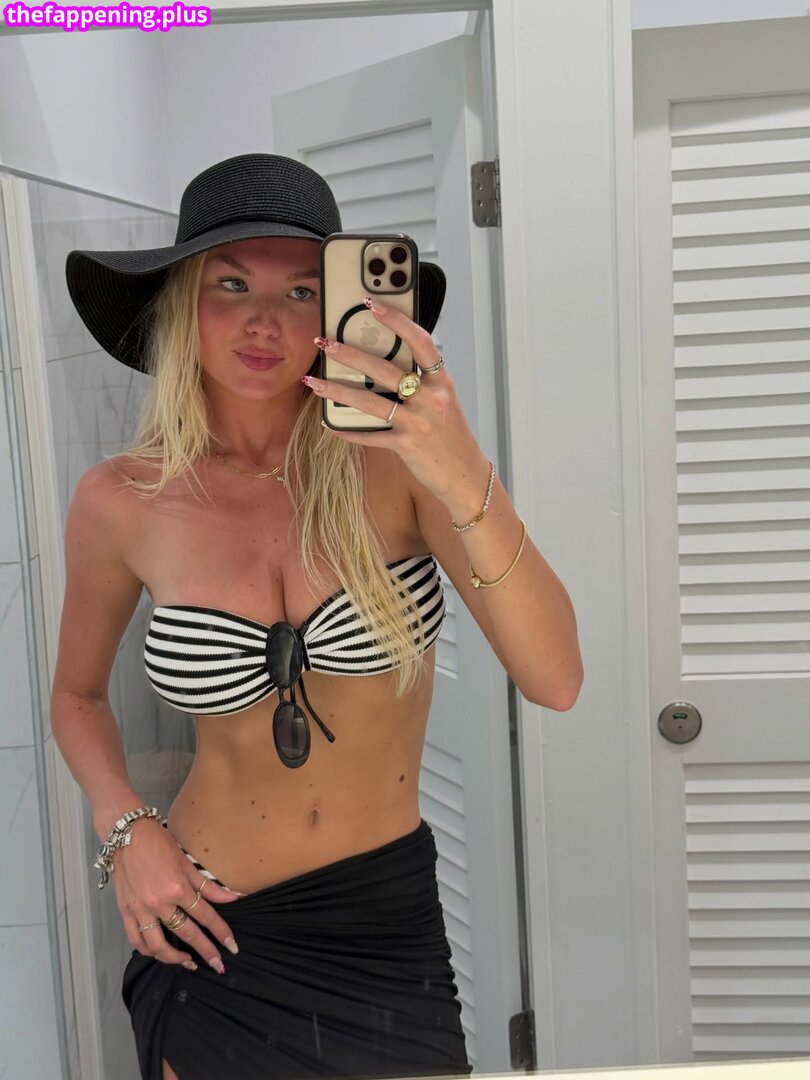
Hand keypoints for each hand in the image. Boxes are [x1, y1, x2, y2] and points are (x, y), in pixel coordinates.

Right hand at [111, 818, 242, 972]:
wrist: (126, 834)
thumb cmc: (158, 843)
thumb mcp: (187, 861)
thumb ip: (208, 884)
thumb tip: (234, 896)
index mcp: (177, 888)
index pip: (205, 916)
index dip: (220, 932)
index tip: (231, 946)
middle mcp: (159, 902)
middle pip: (186, 934)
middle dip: (205, 951)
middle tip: (218, 964)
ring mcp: (140, 910)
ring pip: (158, 945)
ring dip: (175, 959)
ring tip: (189, 963)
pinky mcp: (126, 912)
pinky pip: (136, 940)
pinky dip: (148, 951)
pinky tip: (159, 953)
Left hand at [306, 299, 486, 504]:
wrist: (465, 475)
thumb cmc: (451, 437)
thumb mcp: (443, 403)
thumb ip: (420, 384)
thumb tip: (384, 367)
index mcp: (441, 382)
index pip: (420, 342)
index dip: (397, 320)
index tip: (372, 304)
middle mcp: (431, 399)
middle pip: (385, 369)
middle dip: (350, 354)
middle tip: (326, 342)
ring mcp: (418, 422)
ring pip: (371, 401)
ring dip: (337, 390)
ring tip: (314, 381)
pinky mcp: (406, 445)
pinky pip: (370, 435)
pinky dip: (348, 431)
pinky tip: (330, 424)